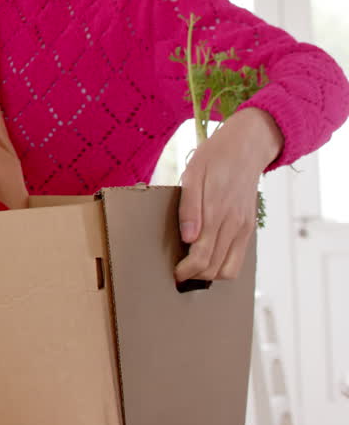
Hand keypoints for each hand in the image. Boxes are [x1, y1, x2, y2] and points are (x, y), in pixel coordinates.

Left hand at [175, 107, 281, 282]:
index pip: (202, 256)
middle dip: (195, 276)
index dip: (186, 271)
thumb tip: (188, 240)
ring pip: (231, 268)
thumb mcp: (193, 176)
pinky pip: (239, 257)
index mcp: (216, 213)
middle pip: (215, 268)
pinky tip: (209, 257)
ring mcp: (244, 227)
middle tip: (179, 273)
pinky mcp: (249, 226)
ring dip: (211, 274)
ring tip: (193, 268)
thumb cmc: (214, 158)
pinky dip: (224, 264)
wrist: (247, 147)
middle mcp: (234, 224)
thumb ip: (189, 209)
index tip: (174, 272)